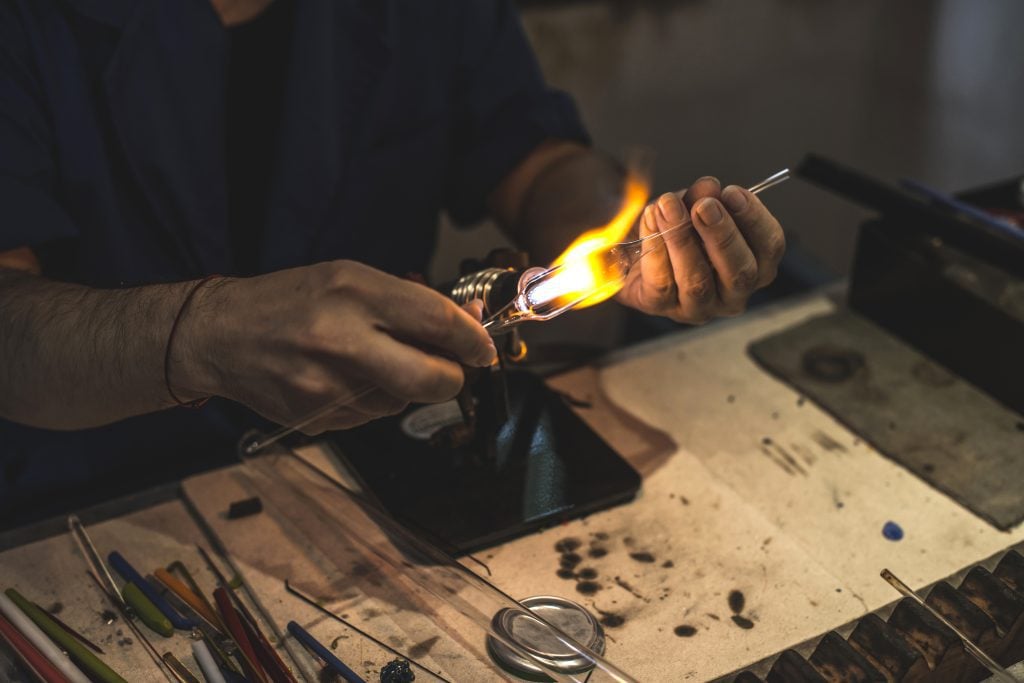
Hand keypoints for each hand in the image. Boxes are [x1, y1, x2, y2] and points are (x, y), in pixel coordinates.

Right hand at [176, 261, 496, 432]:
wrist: (219, 335)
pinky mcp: (316, 418)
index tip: (484, 347)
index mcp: (352, 293)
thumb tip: (467, 321)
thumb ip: (407, 301)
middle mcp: (340, 340)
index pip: (436, 321)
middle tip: (453, 368)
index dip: (473, 338)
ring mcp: (327, 386)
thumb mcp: (349, 278)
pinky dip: (374, 400)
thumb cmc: (289, 300)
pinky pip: (371, 417)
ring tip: (372, 360)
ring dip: (406, 387)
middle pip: (431, 378)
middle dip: (453, 377)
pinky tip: (345, 378)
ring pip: (403, 402)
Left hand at [615, 176, 784, 323]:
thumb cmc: (674, 229)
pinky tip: (651, 221)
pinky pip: (662, 282)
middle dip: (722, 235)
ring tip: (669, 207)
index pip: (769, 247)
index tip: (732, 192)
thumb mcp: (691, 205)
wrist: (633, 251)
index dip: (754, 218)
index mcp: (754, 266)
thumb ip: (702, 197)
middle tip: (704, 206)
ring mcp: (698, 307)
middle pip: (740, 272)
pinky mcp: (662, 307)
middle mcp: (732, 294)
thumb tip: (709, 187)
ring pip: (697, 281)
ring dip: (683, 240)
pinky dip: (655, 248)